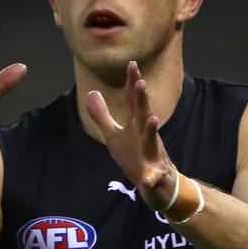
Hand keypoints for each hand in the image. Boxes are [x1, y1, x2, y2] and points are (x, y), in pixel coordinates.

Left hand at [86, 61, 176, 210]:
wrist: (156, 184)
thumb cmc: (134, 155)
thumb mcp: (114, 135)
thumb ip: (102, 115)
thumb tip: (91, 92)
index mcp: (136, 125)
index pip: (133, 101)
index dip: (132, 83)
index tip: (132, 64)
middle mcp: (145, 135)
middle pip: (144, 114)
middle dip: (143, 99)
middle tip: (141, 82)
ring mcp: (152, 154)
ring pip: (153, 141)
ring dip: (152, 130)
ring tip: (153, 118)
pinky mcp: (155, 174)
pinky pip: (153, 176)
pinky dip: (150, 177)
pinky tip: (146, 179)